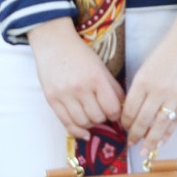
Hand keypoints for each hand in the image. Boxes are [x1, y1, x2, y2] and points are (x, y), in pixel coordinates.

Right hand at [27, 17, 123, 139]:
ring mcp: (64, 95)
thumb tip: (124, 107)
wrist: (54, 44)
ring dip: (91, 124)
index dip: (117, 114)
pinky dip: (78, 131)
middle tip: (103, 113)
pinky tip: (84, 132)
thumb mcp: (100, 67)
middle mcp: (80, 88)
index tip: (115, 112)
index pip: (112, 108)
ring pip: (83, 122)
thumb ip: (113, 87)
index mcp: (96, 78)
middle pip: (98, 117)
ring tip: (92, 117)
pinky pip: (67, 123)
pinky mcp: (52, 100)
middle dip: (103, 118)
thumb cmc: (80, 54)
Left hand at [121, 12, 176, 154]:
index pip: (129, 109)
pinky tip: (162, 141)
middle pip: (142, 120)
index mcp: (142, 80)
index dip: (125, 122)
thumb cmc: (166, 52)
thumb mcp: (146, 67)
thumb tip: (133, 111)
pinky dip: (168, 133)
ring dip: (151, 140)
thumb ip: (140, 88)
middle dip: (135, 135)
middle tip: (131, 143)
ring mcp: (174, 96)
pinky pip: (176, 121)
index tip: (124, 128)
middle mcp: (157, 90)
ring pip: (159, 125)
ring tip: (145, 151)